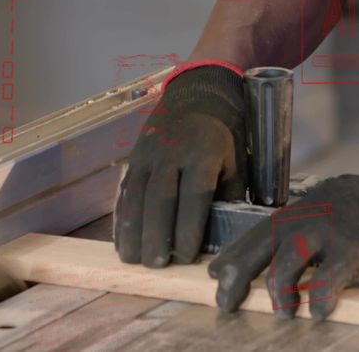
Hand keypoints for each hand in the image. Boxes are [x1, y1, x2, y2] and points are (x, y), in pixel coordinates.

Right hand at [114, 65, 247, 266]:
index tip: (185, 256)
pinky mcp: (134, 157)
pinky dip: (121, 218)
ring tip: (133, 259)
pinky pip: (124, 190)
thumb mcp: (237, 160)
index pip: (194, 195)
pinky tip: (122, 241)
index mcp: (204, 152)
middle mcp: (173, 152)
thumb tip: (225, 235)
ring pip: (136, 196)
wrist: (198, 93)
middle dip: (156, 235)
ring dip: (132, 230)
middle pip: (160, 199)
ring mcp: (149, 154)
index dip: (188, 228)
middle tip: (156, 265)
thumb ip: (230, 196)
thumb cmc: (225, 134)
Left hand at [208, 174, 358, 319]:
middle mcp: (319, 209)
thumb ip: (324, 227)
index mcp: (316, 200)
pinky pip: (327, 281)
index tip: (218, 272)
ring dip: (276, 292)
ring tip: (280, 312)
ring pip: (286, 261)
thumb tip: (297, 258)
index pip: (265, 225)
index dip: (239, 251)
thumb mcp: (354, 208)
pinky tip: (319, 315)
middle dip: (238, 274)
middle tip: (224, 301)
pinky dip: (319, 301)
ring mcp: (338, 228)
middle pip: (264, 243)